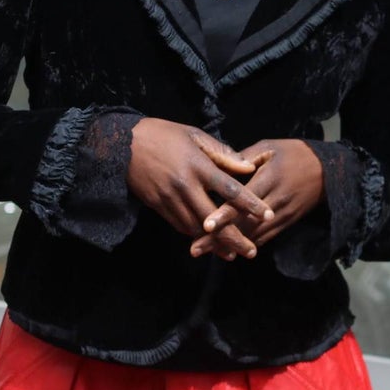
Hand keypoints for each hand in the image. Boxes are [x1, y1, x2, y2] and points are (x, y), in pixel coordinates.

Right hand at [124, 117, 275, 258]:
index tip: (267, 215)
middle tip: (251, 251)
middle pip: (214, 218)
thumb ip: (223, 153)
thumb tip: (248, 167)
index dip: (250, 204)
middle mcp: (185, 186)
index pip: (229, 188)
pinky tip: (208, 243)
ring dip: (215, 243)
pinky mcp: (158, 207)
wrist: (122, 145)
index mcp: (197, 165)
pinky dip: (195, 236)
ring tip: (233, 253)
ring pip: (196, 227)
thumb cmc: (163, 135)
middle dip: (234, 237)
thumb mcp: (195, 136)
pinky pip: (180, 226)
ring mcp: (170, 199)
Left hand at [187, 138, 324, 258]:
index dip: (225, 214)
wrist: (329, 172)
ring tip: (205, 252)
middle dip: (219, 238)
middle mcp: (276, 201)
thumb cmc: (294, 154)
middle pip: (244, 224)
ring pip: (253, 235)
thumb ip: (244, 158)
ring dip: (229, 245)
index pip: (243, 200)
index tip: (206, 225)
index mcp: (270, 179)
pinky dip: (246, 244)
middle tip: (195, 249)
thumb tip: (219, 167)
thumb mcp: (270, 147)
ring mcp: (282, 215)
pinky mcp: (287, 223)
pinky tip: (227, 251)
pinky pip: (265, 237)